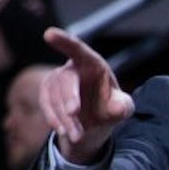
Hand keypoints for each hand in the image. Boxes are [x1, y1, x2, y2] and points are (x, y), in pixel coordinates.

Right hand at [39, 27, 134, 163]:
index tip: (48, 34)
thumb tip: (118, 107)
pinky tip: (64, 132)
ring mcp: (56, 79)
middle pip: (66, 79)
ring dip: (66, 117)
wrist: (95, 123)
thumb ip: (122, 106)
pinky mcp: (46, 92)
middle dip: (69, 96)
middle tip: (74, 113)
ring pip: (55, 96)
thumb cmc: (111, 107)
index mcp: (93, 64)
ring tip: (77, 135)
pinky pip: (46, 104)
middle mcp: (72, 68)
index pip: (78, 50)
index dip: (64, 41)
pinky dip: (55, 119)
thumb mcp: (121, 108)